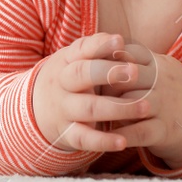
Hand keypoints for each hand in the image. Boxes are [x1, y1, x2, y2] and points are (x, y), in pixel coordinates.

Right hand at [32, 33, 156, 153]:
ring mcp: (63, 109)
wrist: (36, 110)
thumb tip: (119, 39)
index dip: (100, 45)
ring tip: (145, 107)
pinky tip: (123, 142)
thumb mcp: (74, 60)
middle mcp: (62, 84)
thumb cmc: (69, 79)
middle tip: (135, 72)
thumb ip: (96, 49)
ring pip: (89, 108)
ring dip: (118, 109)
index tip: (120, 41)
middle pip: (82, 75)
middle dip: (108, 73)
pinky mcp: (67, 133)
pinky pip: (84, 139)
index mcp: (66, 62)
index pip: (81, 49)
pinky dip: (103, 141)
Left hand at [97, 42, 181, 170]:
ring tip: (90, 111)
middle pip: (128, 75)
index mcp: (156, 63)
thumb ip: (129, 57)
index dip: (106, 55)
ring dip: (110, 107)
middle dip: (104, 80)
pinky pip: (141, 131)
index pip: (130, 51)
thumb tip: (93, 44)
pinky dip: (122, 134)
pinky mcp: (165, 130)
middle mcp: (161, 81)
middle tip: (82, 88)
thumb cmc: (164, 90)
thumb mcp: (154, 68)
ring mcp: (164, 105)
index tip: (86, 60)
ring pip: (133, 102)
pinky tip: (106, 135)